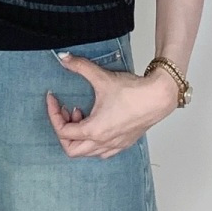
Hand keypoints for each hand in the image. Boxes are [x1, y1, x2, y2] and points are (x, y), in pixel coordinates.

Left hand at [46, 57, 177, 157]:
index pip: (62, 132)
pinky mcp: (124, 143)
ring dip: (79, 136)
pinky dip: (93, 142)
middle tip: (65, 111)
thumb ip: (80, 66)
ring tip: (82, 114)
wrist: (158, 98)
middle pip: (71, 149)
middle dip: (63, 130)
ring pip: (87, 152)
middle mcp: (103, 142)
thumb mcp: (102, 77)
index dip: (53, 114)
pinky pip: (102, 152)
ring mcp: (114, 145)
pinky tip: (96, 123)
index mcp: (94, 130)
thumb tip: (63, 58)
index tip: (53, 100)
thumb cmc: (134, 92)